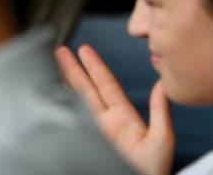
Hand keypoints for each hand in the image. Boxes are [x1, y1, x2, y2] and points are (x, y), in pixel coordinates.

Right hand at [56, 45, 174, 174]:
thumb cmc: (153, 171)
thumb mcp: (161, 139)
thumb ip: (160, 111)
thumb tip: (163, 84)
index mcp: (123, 119)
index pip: (106, 86)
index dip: (95, 67)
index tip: (85, 50)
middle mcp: (105, 125)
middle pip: (85, 90)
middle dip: (74, 70)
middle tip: (61, 50)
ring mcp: (92, 136)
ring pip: (74, 105)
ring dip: (65, 85)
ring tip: (52, 67)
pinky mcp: (82, 148)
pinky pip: (67, 126)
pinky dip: (58, 111)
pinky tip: (49, 98)